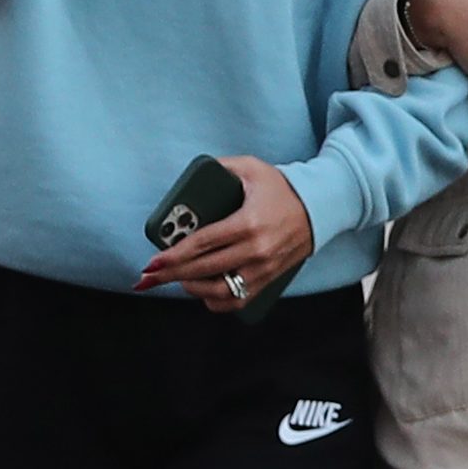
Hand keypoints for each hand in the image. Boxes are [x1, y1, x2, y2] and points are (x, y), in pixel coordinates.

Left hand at [138, 154, 312, 312]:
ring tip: (175, 279)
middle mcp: (256, 250)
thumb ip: (221, 167)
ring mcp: (263, 269)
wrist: (319, 209)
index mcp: (249, 223)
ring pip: (219, 291)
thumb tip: (193, 176)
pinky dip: (215, 300)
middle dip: (171, 275)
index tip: (154, 261)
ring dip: (191, 288)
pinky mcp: (268, 280)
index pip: (203, 244)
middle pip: (204, 270)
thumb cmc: (283, 188)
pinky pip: (236, 301)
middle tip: (148, 276)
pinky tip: (200, 291)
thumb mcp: (252, 168)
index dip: (174, 255)